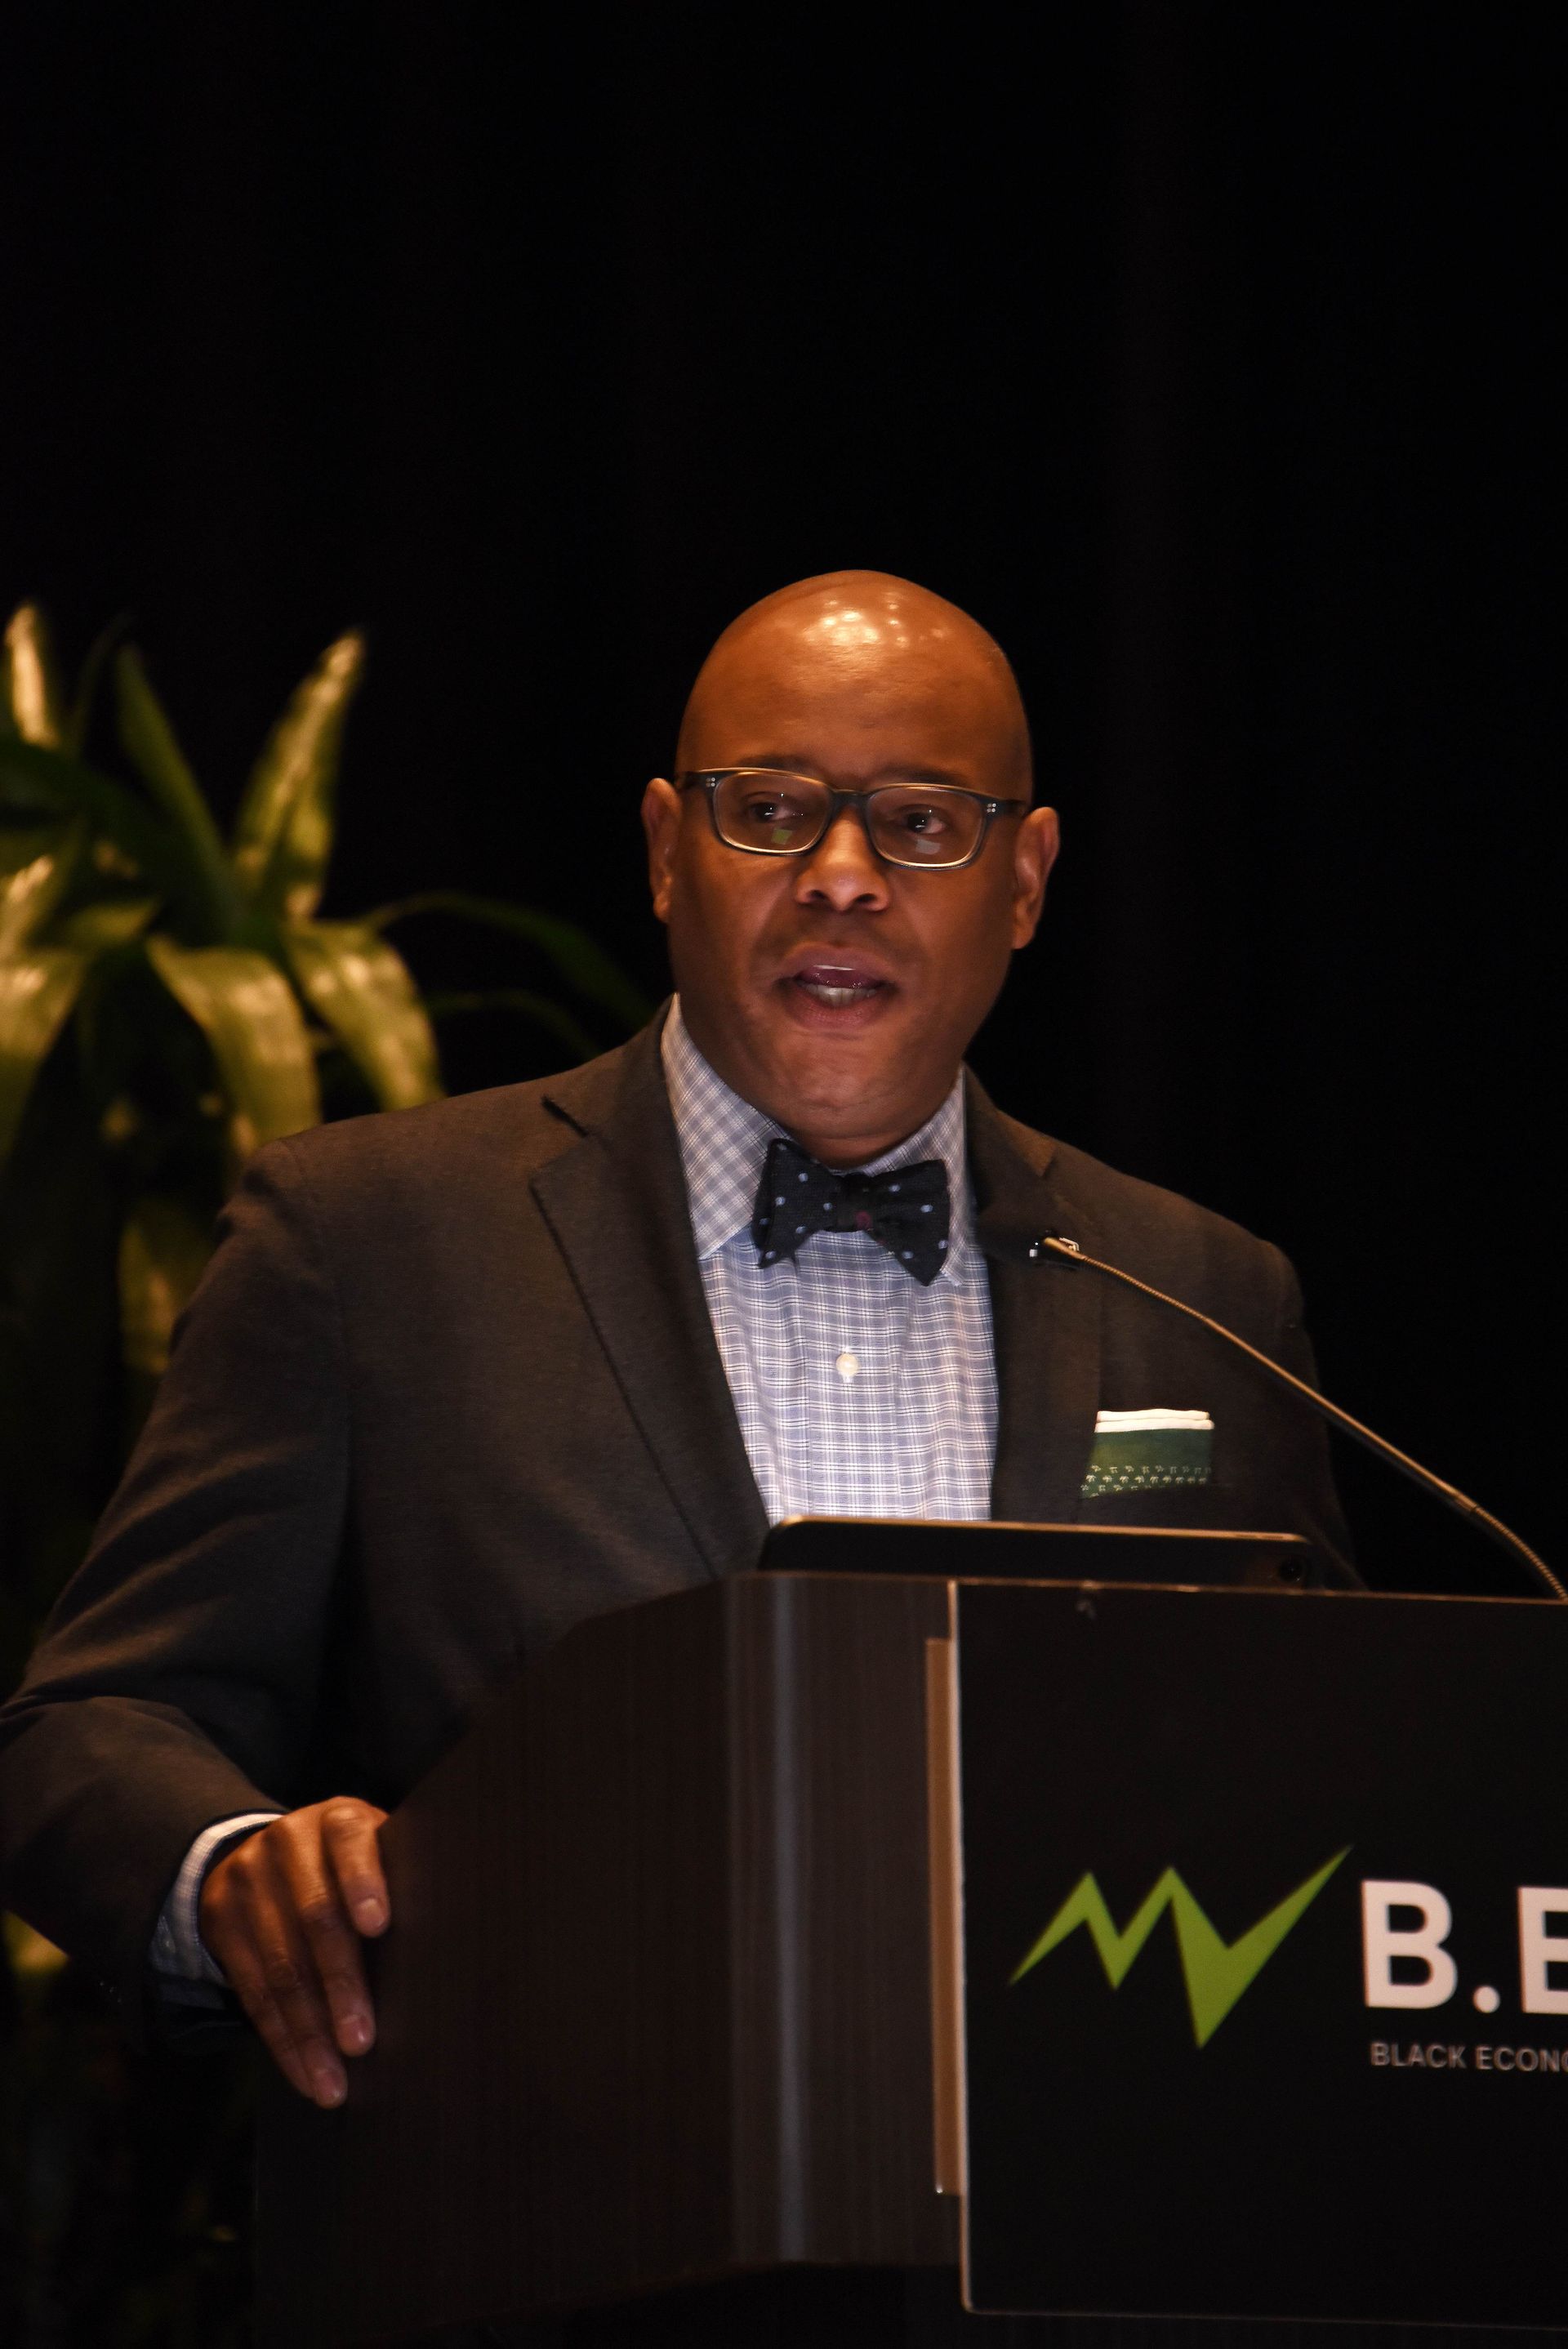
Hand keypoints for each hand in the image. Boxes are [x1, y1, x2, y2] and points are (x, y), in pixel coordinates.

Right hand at [199, 1796, 389, 2106]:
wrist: (263, 1853)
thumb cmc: (348, 1866)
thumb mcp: (373, 1851)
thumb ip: (400, 1880)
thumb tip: (447, 1948)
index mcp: (338, 1820)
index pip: (350, 1842)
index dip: (364, 1881)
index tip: (380, 1926)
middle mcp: (288, 1843)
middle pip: (315, 1916)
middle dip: (341, 1984)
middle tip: (363, 2042)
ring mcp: (248, 1881)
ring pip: (281, 1965)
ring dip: (309, 2032)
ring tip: (333, 2081)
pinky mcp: (222, 1922)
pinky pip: (251, 1991)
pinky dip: (282, 2040)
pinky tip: (305, 2074)